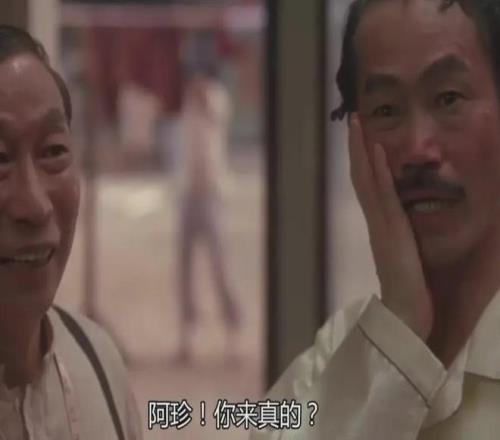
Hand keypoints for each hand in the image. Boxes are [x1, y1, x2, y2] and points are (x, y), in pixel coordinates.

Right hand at [348, 114, 432, 339]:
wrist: (406, 317)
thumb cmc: (409, 292)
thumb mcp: (406, 258)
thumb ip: (401, 241)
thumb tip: (400, 229)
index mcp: (380, 227)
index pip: (367, 187)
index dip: (362, 162)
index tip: (361, 139)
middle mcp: (376, 221)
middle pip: (360, 178)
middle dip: (356, 149)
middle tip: (352, 121)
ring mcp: (380, 224)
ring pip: (366, 180)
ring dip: (361, 151)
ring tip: (357, 125)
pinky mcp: (390, 230)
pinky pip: (383, 193)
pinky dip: (377, 169)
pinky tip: (376, 149)